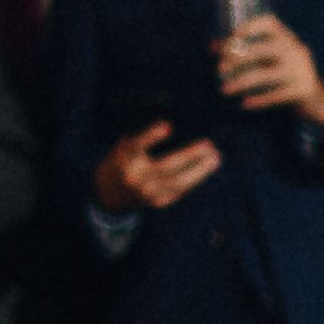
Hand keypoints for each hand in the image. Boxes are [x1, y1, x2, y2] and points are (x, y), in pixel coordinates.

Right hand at [97, 122, 220, 216]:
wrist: (108, 194)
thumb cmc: (121, 161)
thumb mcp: (124, 146)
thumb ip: (142, 138)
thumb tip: (174, 121)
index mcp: (124, 158)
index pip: (137, 145)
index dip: (151, 136)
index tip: (167, 126)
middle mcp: (135, 177)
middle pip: (165, 166)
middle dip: (189, 156)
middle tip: (209, 145)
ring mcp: (147, 192)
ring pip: (179, 182)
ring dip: (200, 170)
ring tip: (216, 158)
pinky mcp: (158, 202)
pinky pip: (181, 190)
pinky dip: (196, 178)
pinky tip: (207, 168)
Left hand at [212, 10, 323, 125]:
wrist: (318, 98)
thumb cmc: (286, 73)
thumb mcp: (271, 59)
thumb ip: (247, 51)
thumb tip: (213, 47)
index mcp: (288, 38)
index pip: (270, 23)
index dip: (251, 26)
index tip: (233, 35)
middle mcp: (296, 51)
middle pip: (263, 50)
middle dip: (238, 58)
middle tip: (219, 68)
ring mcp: (301, 70)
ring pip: (265, 75)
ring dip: (241, 82)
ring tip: (225, 90)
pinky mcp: (302, 90)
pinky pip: (276, 95)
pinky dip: (259, 100)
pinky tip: (245, 104)